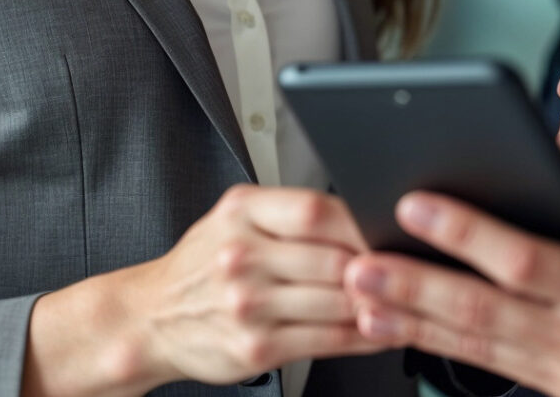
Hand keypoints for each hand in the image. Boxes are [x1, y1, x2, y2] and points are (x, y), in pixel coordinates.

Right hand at [25, 185, 387, 396]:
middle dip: (378, 267)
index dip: (363, 222)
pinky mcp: (256, 349)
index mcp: (241, 213)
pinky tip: (380, 329)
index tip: (389, 230)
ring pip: (338, 303)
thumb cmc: (202, 265)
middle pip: (335, 260)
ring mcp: (248, 306)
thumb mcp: (235, 219)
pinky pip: (328, 341)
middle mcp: (242, 257)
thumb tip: (362, 217)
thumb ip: (291, 215)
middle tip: (408, 267)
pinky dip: (363, 337)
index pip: (318, 211)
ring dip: (378, 305)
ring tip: (402, 299)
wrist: (151, 317)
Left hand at [343, 168, 559, 396]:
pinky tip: (409, 331)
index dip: (466, 235)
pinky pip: (498, 372)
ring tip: (362, 298)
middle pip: (485, 314)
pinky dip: (447, 352)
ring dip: (416, 323)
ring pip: (480, 349)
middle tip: (359, 263)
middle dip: (415, 286)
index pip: (527, 262)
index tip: (417, 205)